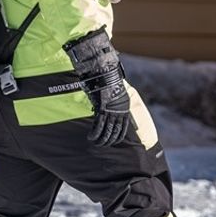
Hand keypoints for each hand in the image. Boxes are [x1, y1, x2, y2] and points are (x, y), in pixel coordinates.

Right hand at [64, 28, 132, 146]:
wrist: (105, 71)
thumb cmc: (108, 79)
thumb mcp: (114, 91)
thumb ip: (112, 99)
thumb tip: (107, 103)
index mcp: (124, 108)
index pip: (123, 127)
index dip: (118, 136)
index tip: (114, 141)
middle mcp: (119, 111)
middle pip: (115, 131)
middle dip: (109, 140)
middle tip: (103, 145)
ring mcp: (111, 111)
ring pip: (106, 131)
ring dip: (101, 139)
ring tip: (96, 143)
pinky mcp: (102, 109)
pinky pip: (98, 125)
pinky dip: (94, 133)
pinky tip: (90, 137)